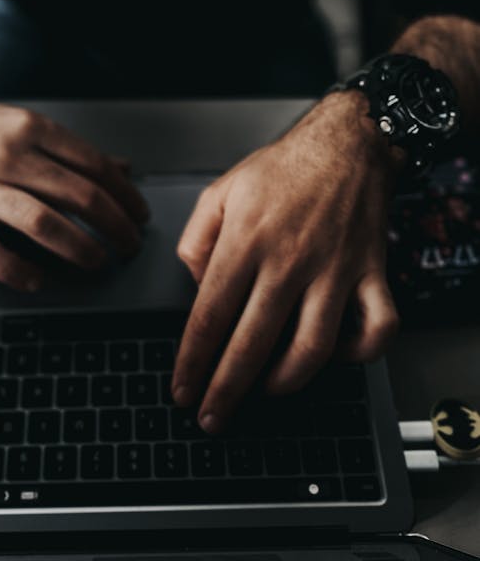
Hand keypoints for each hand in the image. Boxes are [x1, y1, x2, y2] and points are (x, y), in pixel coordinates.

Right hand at [0, 89, 148, 289]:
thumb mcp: (26, 127)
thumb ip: (73, 152)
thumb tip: (124, 170)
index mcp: (32, 129)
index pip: (95, 166)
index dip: (126, 196)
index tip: (140, 215)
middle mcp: (9, 155)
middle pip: (79, 195)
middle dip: (115, 226)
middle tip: (130, 245)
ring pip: (40, 222)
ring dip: (80, 248)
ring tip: (99, 261)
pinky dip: (15, 269)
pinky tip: (38, 280)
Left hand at [171, 90, 400, 433]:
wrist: (348, 143)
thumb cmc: (283, 168)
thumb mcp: (220, 190)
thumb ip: (195, 239)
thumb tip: (195, 286)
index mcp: (246, 240)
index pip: (210, 316)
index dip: (192, 362)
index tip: (183, 390)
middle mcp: (289, 261)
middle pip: (252, 343)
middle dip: (226, 390)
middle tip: (211, 417)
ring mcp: (335, 270)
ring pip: (312, 348)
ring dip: (284, 383)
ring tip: (264, 393)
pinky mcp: (372, 274)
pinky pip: (377, 328)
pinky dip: (359, 355)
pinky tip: (335, 357)